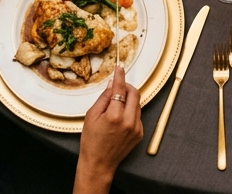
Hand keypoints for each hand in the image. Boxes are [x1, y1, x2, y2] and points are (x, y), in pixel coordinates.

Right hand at [74, 67, 142, 193]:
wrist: (98, 164)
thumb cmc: (91, 141)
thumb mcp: (91, 116)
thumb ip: (104, 97)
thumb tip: (113, 83)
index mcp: (115, 116)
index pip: (120, 89)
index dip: (120, 76)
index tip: (120, 68)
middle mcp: (129, 121)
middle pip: (134, 93)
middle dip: (126, 87)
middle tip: (117, 88)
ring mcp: (136, 128)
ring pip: (137, 104)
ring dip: (128, 99)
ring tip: (115, 107)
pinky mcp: (140, 133)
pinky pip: (137, 115)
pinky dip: (130, 111)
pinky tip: (119, 119)